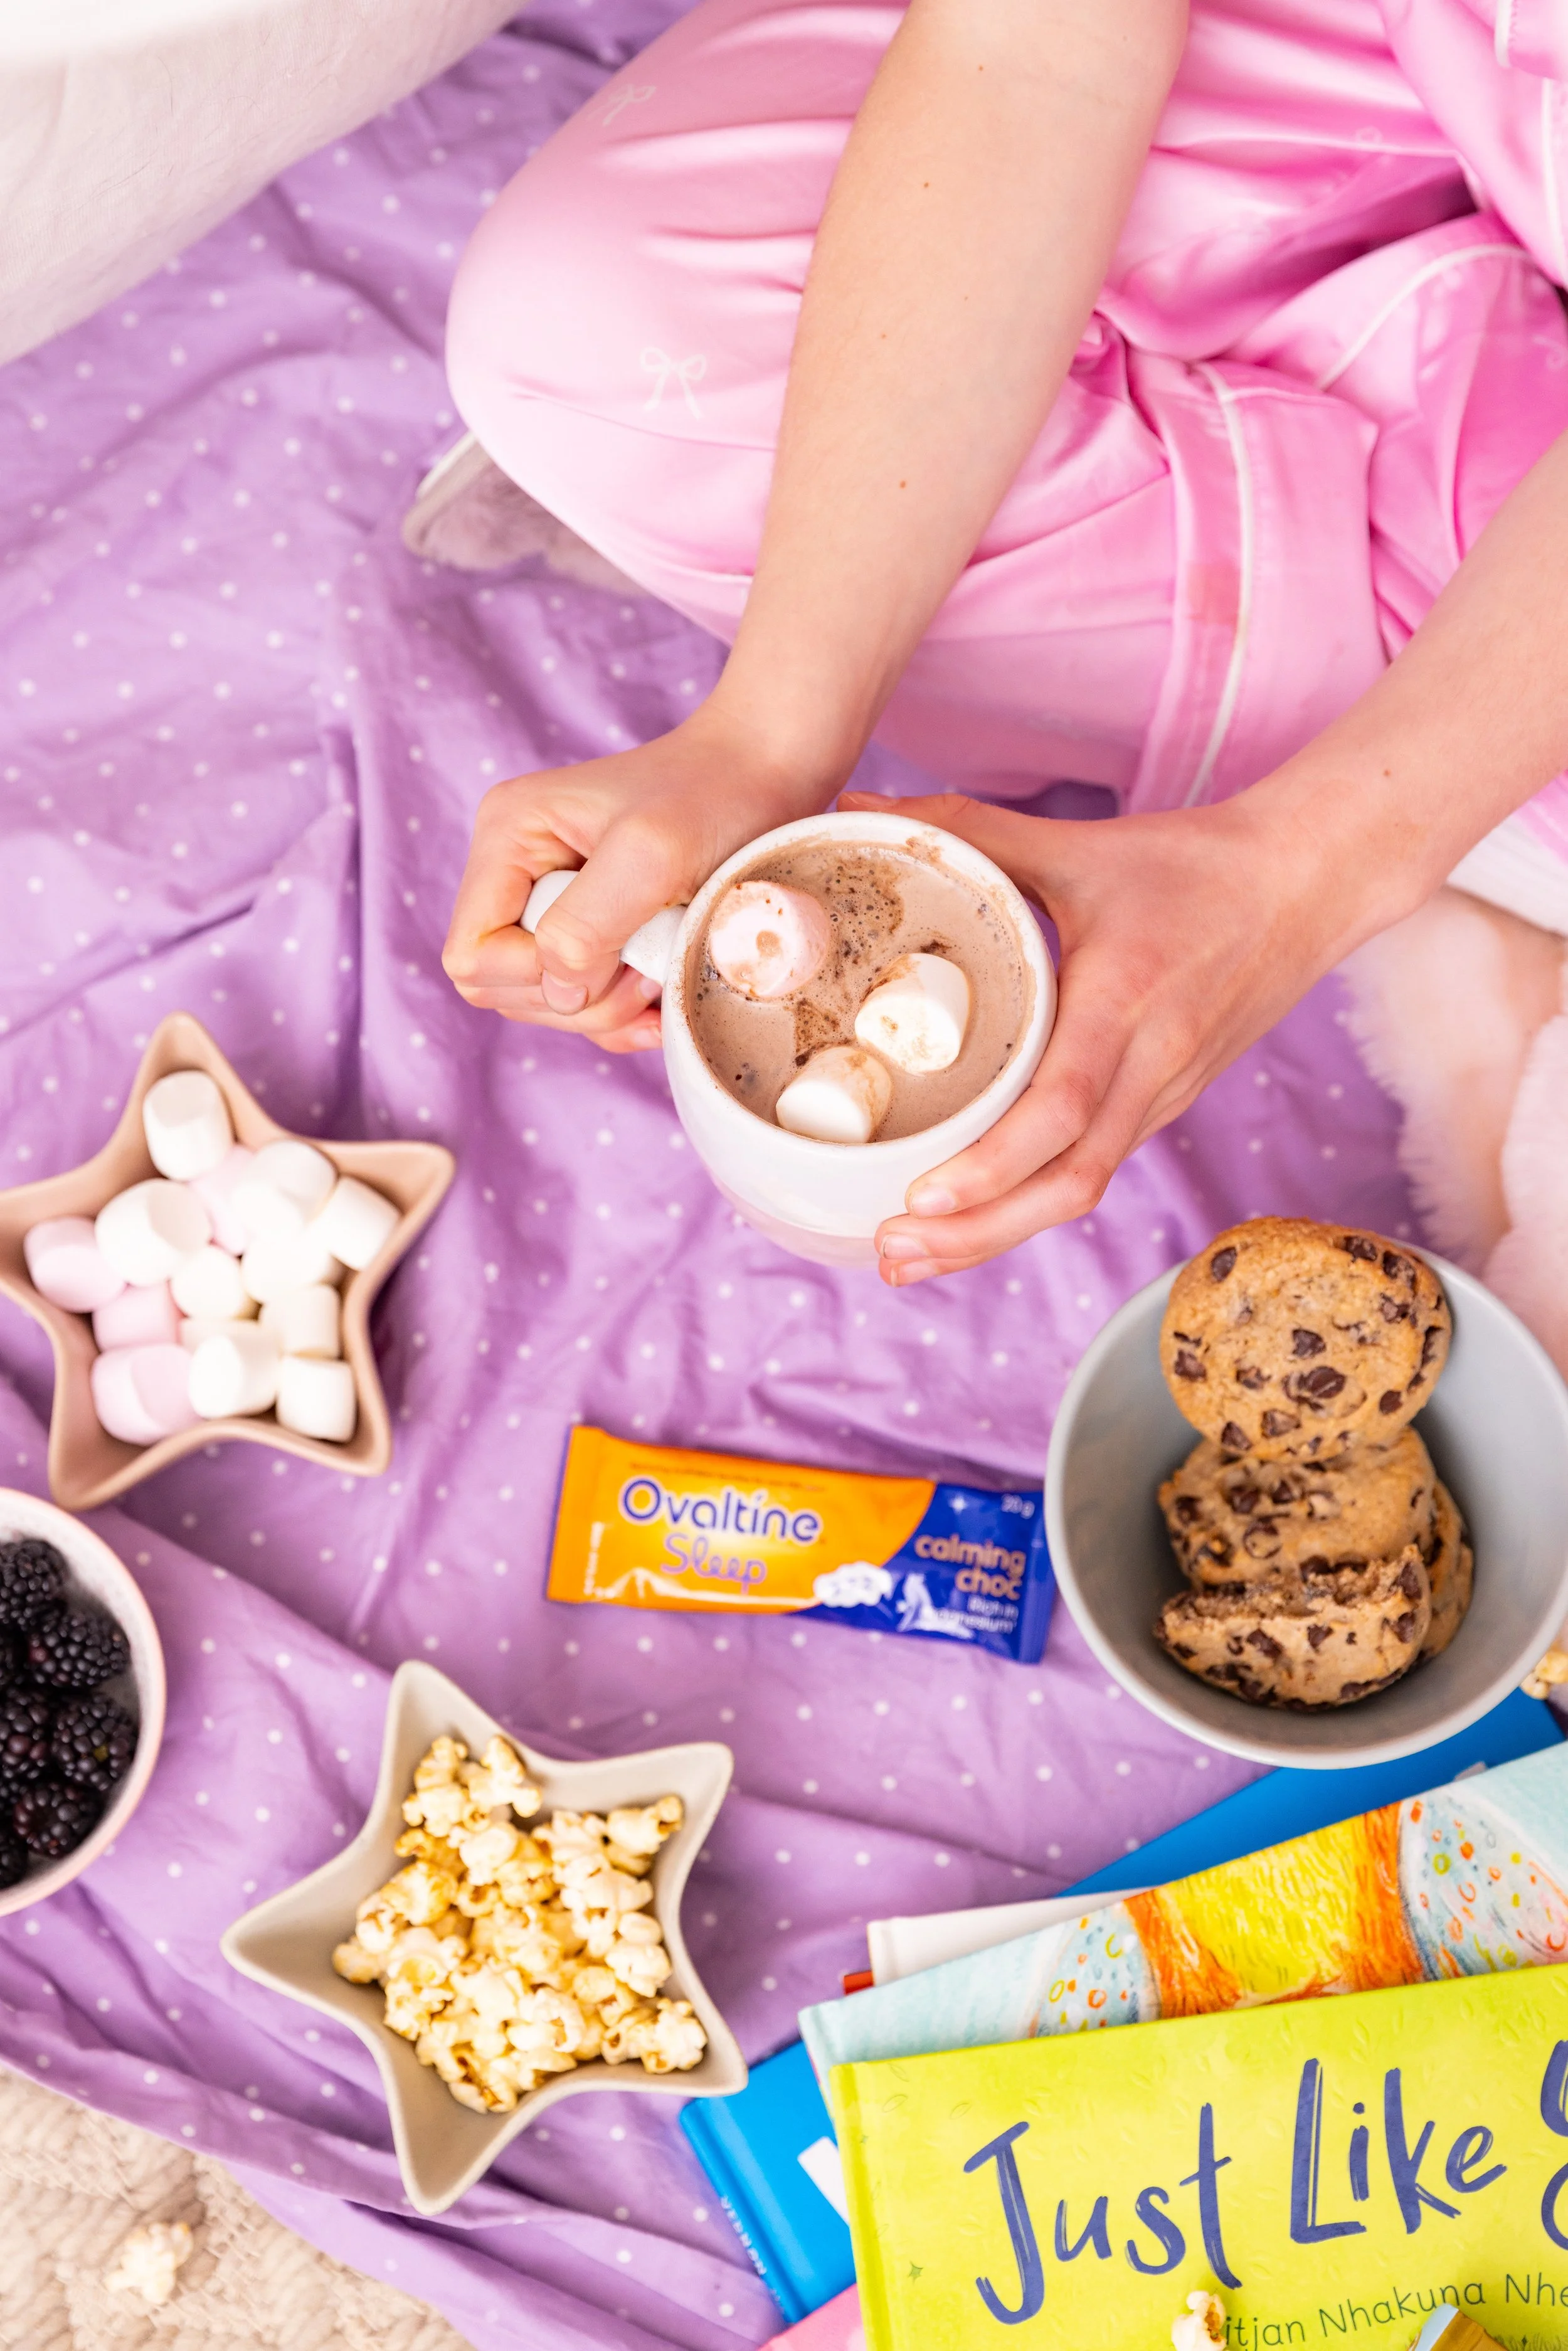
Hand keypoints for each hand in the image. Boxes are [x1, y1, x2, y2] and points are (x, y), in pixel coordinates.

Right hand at [443, 707, 826, 1053]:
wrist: (767, 770)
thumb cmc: (714, 796)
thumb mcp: (648, 856)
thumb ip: (586, 927)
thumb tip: (557, 992)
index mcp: (507, 837)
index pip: (472, 954)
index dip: (534, 977)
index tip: (613, 954)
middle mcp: (515, 870)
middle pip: (502, 987)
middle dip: (577, 996)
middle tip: (649, 962)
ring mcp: (550, 902)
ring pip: (543, 1003)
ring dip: (607, 1006)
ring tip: (663, 960)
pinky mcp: (589, 929)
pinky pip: (582, 1003)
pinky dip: (624, 1013)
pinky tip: (664, 993)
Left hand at [846, 786, 1377, 1283]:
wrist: (1310, 883)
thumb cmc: (1194, 863)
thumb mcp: (1080, 844)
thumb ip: (967, 828)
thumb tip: (858, 807)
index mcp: (1127, 1004)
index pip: (1061, 1112)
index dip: (991, 1166)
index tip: (922, 1196)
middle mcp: (1153, 1067)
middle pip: (1068, 1185)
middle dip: (977, 1233)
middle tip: (891, 1250)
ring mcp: (1164, 1096)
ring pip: (1080, 1191)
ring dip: (996, 1235)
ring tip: (910, 1255)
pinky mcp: (1164, 1105)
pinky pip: (1092, 1171)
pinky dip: (1028, 1205)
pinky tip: (968, 1218)